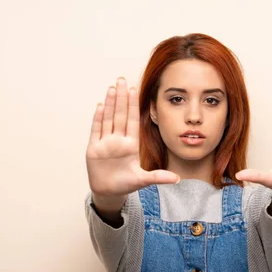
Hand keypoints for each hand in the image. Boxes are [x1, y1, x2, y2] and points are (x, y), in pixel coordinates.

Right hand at [86, 77, 179, 196]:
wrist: (109, 192)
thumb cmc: (125, 184)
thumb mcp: (143, 180)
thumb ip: (158, 177)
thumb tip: (178, 179)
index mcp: (130, 145)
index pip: (132, 120)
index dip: (132, 105)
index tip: (135, 90)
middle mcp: (118, 140)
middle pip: (119, 115)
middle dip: (121, 97)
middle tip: (122, 79)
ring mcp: (105, 143)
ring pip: (108, 119)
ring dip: (110, 104)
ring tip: (112, 88)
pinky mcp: (94, 149)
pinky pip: (96, 130)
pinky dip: (98, 118)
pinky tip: (100, 105)